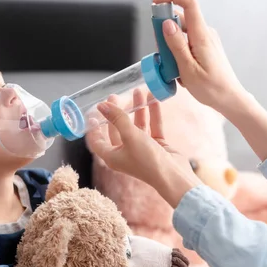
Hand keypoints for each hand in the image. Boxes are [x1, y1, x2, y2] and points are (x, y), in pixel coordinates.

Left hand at [86, 89, 201, 207]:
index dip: (94, 128)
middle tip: (115, 96)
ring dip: (137, 109)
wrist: (173, 175)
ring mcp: (141, 149)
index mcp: (112, 156)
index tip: (93, 113)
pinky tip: (153, 99)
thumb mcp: (130, 136)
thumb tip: (102, 105)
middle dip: (117, 112)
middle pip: (117, 129)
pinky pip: (152, 127)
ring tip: (138, 91)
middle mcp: (125, 153)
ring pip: (136, 125)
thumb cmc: (147, 160)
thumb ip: (117, 118)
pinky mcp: (155, 146)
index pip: (97, 141)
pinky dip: (152, 114)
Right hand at [154, 0, 266, 160]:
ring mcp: (206, 40)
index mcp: (202, 36)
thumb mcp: (188, 69)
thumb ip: (176, 45)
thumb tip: (166, 24)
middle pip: (181, 18)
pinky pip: (187, 43)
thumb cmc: (212, 88)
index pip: (188, 3)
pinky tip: (180, 70)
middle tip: (162, 51)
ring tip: (173, 68)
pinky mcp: (205, 48)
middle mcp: (205, 34)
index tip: (156, 3)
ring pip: (182, 32)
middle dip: (165, 30)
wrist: (230, 99)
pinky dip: (178, 53)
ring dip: (171, 46)